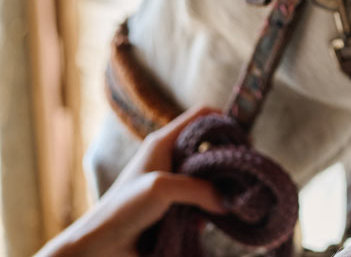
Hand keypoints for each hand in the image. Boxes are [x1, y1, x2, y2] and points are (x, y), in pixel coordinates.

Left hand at [38, 106, 225, 256]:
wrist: (99, 246)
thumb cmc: (123, 209)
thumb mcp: (164, 189)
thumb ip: (201, 189)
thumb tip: (227, 200)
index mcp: (164, 142)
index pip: (202, 115)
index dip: (225, 122)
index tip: (244, 140)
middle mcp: (169, 158)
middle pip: (209, 148)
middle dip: (226, 162)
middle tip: (242, 176)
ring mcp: (171, 183)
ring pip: (207, 179)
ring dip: (215, 193)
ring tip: (220, 207)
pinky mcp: (171, 206)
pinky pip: (199, 203)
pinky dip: (204, 213)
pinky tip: (199, 226)